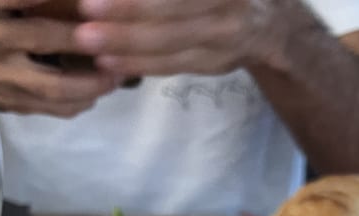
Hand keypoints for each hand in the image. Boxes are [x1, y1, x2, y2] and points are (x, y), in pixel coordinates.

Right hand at [0, 0, 118, 116]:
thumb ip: (16, 1)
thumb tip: (77, 3)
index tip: (86, 0)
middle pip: (41, 38)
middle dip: (82, 38)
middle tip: (114, 36)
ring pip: (52, 85)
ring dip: (90, 82)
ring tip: (116, 75)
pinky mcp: (10, 104)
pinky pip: (50, 108)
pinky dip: (78, 102)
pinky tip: (97, 94)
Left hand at [74, 0, 281, 78]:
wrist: (273, 20)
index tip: (95, 0)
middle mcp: (227, 4)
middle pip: (172, 10)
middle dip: (126, 15)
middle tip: (85, 18)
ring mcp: (225, 35)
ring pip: (172, 43)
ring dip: (127, 45)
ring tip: (89, 44)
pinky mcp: (216, 62)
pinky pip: (174, 65)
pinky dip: (141, 65)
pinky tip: (111, 64)